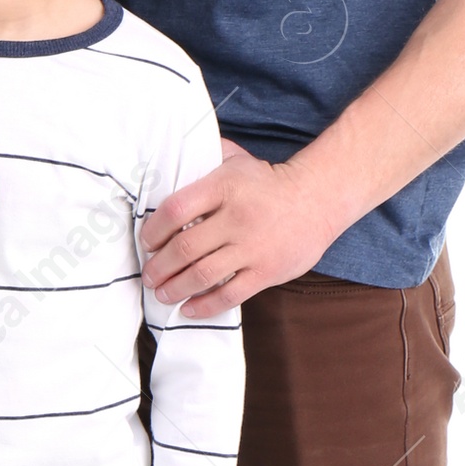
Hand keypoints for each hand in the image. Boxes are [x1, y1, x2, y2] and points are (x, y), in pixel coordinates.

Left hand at [141, 142, 340, 315]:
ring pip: (203, 275)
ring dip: (175, 288)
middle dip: (159, 266)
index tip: (147, 241)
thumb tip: (170, 157)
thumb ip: (204, 158)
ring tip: (162, 293)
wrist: (317, 199)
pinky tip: (189, 308)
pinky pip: (230, 295)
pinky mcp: (267, 271)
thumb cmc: (266, 182)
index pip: (176, 209)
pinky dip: (205, 306)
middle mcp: (237, 218)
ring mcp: (253, 247)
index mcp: (224, 187)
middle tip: (149, 275)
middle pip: (185, 248)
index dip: (154, 229)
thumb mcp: (236, 160)